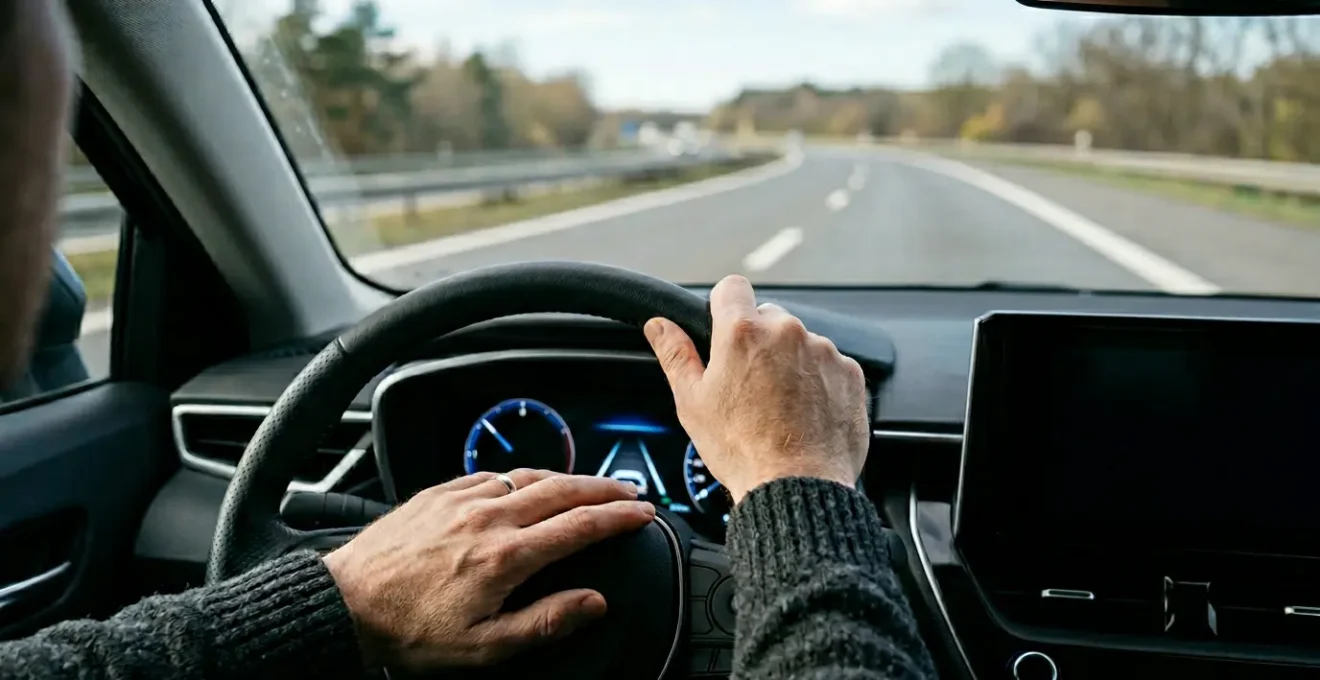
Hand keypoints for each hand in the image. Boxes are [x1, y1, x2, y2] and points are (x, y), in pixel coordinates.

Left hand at [322, 470, 653, 670]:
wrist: (344, 605)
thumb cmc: (408, 631)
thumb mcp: (485, 647)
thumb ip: (546, 622)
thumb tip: (593, 603)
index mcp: (506, 555)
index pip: (581, 525)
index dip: (620, 516)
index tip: (643, 513)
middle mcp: (488, 516)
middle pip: (563, 488)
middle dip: (605, 487)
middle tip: (629, 492)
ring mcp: (461, 498)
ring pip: (528, 474)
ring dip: (566, 477)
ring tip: (587, 486)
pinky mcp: (437, 492)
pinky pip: (491, 473)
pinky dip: (521, 476)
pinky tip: (526, 484)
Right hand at [644, 274, 867, 501]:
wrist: (796, 487)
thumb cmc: (742, 450)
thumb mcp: (692, 402)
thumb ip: (675, 354)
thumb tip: (659, 325)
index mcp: (743, 332)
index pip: (731, 288)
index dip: (723, 307)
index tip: (723, 330)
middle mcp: (787, 332)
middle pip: (768, 317)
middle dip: (757, 342)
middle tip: (748, 386)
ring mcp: (823, 351)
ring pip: (800, 343)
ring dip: (789, 363)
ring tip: (779, 407)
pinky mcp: (850, 373)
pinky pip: (829, 365)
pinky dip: (818, 382)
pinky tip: (804, 414)